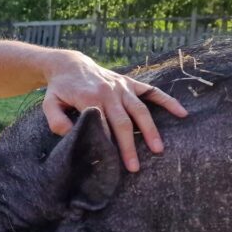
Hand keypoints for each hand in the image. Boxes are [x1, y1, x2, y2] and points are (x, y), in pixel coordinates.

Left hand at [41, 50, 187, 171]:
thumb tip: (71, 134)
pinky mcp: (130, 83)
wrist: (70, 64)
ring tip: (158, 149)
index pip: (102, 125)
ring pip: (140, 110)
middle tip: (134, 167)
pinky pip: (152, 91)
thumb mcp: (49, 103)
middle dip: (129, 146)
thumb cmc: (60, 89)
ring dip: (150, 130)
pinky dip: (168, 101)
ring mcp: (122, 87)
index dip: (108, 144)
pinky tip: (181, 113)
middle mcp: (109, 92)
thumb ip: (56, 120)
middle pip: (123, 122)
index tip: (112, 163)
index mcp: (90, 98)